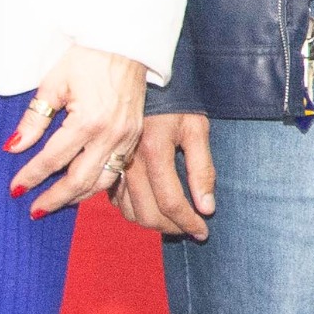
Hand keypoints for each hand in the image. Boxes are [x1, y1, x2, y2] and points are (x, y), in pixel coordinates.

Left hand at [8, 44, 150, 213]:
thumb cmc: (87, 56)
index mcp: (88, 121)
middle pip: (79, 181)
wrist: (127, 41)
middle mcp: (111, 135)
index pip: (52, 159)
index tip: (15, 189)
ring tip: (56, 203)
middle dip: (54, 198)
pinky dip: (98, 183)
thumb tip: (15, 147)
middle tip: (34, 210)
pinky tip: (83, 187)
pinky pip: (117, 170)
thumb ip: (34, 119)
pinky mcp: (135, 136)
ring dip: (77, 197)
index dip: (30, 176)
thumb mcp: (54, 84)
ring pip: (102, 181)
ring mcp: (127, 138)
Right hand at [119, 109, 216, 238]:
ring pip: (130, 212)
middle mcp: (130, 162)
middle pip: (148, 214)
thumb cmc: (176, 102)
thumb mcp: (197, 128)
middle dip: (172, 228)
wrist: (144, 81)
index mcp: (154, 151)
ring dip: (154, 223)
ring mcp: (115, 165)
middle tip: (191, 228)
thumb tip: (207, 208)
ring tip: (175, 220)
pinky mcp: (106, 166)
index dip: (189, 223)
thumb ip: (202, 169)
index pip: (171, 202)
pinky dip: (135, 211)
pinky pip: (117, 201)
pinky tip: (153, 206)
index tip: (203, 232)